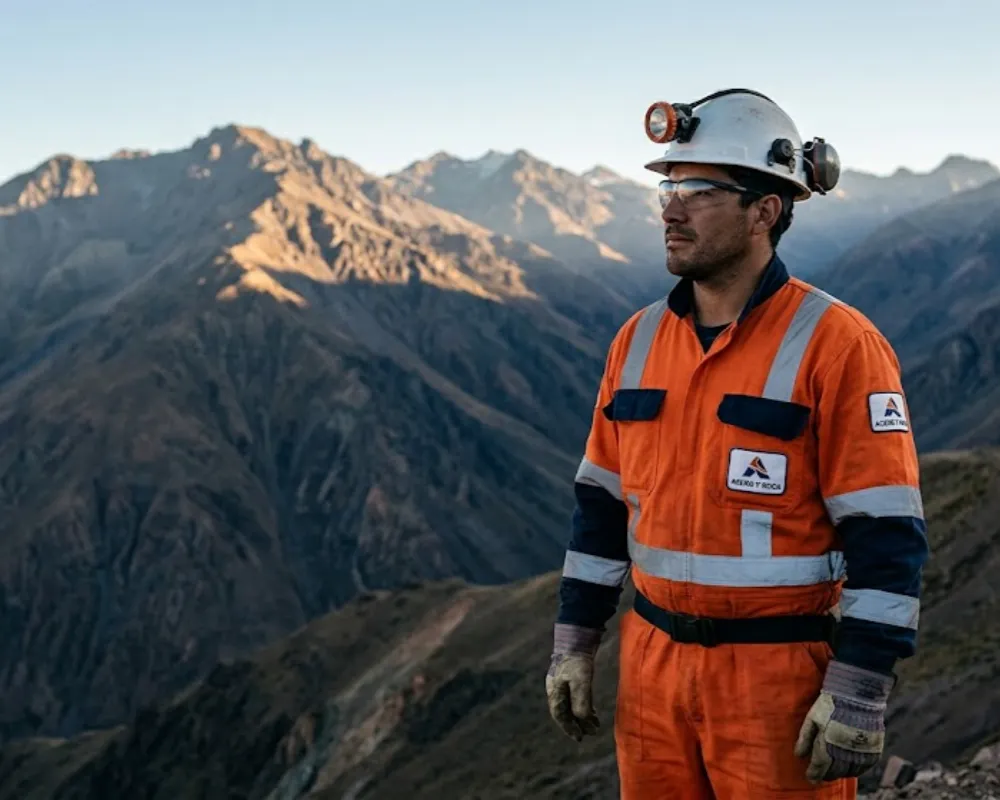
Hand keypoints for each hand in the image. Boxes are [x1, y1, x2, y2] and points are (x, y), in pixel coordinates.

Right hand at [545, 623, 601, 740]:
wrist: (577, 635)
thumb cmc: (577, 659)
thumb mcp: (581, 682)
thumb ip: (581, 702)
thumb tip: (582, 720)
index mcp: (555, 691)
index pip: (560, 715)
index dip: (569, 728)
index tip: (580, 738)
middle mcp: (556, 687)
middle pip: (564, 711)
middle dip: (576, 724)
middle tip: (588, 734)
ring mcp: (563, 681)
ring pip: (571, 703)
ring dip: (581, 715)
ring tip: (594, 723)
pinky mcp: (571, 674)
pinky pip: (576, 695)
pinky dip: (584, 705)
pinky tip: (592, 708)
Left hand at [794, 659, 894, 782]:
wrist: (857, 695)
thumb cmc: (830, 705)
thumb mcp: (812, 718)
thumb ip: (805, 738)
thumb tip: (798, 755)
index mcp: (828, 745)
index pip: (820, 766)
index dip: (814, 774)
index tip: (810, 778)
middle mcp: (845, 753)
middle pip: (835, 771)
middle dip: (827, 774)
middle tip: (821, 774)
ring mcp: (861, 752)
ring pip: (850, 772)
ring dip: (841, 773)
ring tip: (834, 770)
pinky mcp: (874, 749)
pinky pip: (865, 767)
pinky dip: (857, 770)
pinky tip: (851, 766)